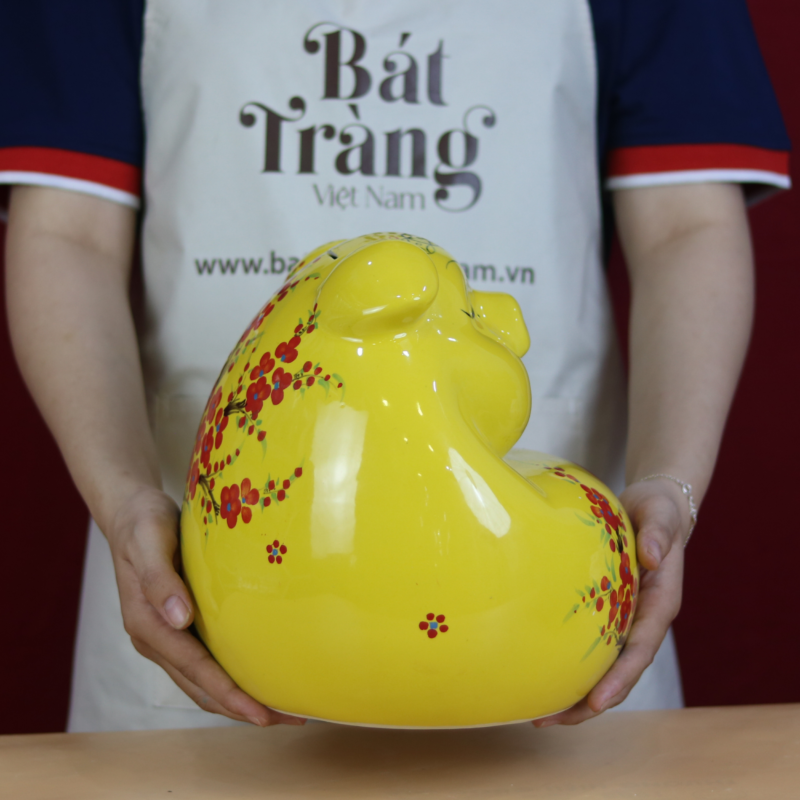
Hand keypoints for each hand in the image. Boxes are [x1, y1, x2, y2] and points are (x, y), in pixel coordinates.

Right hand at [106, 485, 305, 726]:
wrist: (130, 514)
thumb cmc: (144, 524)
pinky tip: (257, 673)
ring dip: (237, 699)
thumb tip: (179, 619)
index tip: (261, 714)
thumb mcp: (150, 542)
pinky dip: (229, 677)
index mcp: (146, 624)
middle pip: (200, 687)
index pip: (194, 669)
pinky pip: (203, 663)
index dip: (228, 694)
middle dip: (241, 709)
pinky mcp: (177, 627)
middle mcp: (154, 639)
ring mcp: (165, 636)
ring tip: (280, 707)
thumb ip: (160, 579)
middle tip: (287, 719)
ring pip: (201, 681)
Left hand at [533, 477, 687, 726]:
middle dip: (589, 702)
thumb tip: (654, 556)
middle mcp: (643, 620)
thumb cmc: (659, 510)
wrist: (656, 507)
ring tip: (538, 715)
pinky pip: (590, 646)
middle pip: (620, 672)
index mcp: (660, 604)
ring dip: (576, 695)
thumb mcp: (661, 515)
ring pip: (603, 667)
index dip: (621, 678)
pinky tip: (541, 675)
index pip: (641, 649)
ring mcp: (625, 620)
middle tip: (550, 719)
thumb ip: (660, 534)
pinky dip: (571, 665)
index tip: (597, 702)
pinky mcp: (609, 613)